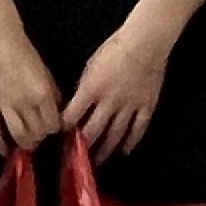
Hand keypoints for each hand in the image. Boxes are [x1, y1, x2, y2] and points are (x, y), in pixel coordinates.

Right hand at [0, 8, 65, 153]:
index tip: (52, 129)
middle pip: (37, 134)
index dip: (54, 130)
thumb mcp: (45, 72)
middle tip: (39, 138)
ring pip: (17, 136)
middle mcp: (24, 102)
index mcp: (42, 93)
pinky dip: (0, 144)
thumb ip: (52, 94)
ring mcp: (4, 104)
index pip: (53, 125)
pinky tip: (5, 150)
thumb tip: (56, 112)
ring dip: (23, 143)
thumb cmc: (23, 51)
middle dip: (40, 139)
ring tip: (25, 143)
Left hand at [61, 26, 170, 161]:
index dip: (64, 128)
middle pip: (93, 130)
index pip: (73, 115)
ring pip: (115, 134)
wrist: (145, 43)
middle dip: (83, 147)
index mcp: (92, 89)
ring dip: (105, 150)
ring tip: (97, 162)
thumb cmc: (114, 49)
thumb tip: (75, 106)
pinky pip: (138, 129)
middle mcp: (109, 102)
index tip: (59, 137)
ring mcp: (129, 106)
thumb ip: (84, 88)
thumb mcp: (90, 67)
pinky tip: (124, 151)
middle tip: (76, 159)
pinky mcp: (146, 106)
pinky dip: (130, 142)